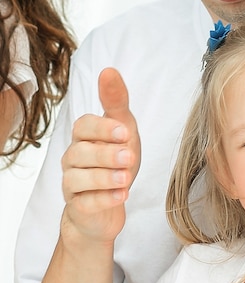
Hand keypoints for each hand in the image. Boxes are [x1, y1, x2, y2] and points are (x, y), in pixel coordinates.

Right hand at [61, 67, 140, 244]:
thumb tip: (110, 70)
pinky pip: (86, 202)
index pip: (84, 126)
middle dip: (105, 154)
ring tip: (126, 179)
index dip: (103, 128)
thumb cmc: (115, 165)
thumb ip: (117, 104)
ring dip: (104, 178)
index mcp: (83, 138)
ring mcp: (72, 184)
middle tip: (129, 157)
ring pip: (79, 178)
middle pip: (81, 152)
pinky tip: (122, 196)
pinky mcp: (78, 207)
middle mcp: (73, 159)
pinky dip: (104, 199)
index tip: (125, 132)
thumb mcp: (123, 133)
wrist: (106, 208)